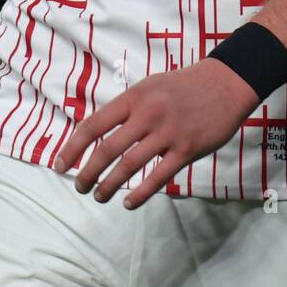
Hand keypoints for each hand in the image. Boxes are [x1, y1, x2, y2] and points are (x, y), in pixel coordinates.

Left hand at [53, 60, 259, 208]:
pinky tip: (128, 203)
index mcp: (133, 98)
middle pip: (107, 149)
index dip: (72, 148)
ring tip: (98, 195)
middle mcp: (146, 115)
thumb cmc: (183, 86)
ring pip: (129, 166)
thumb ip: (126, 109)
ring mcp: (166, 133)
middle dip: (87, 173)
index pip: (93, 126)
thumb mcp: (149, 86)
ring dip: (109, 185)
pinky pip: (158, 177)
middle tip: (79, 186)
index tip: (60, 165)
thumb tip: (100, 133)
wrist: (226, 83)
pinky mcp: (186, 149)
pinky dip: (140, 193)